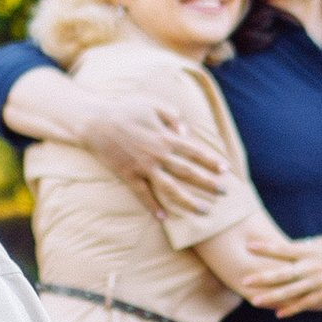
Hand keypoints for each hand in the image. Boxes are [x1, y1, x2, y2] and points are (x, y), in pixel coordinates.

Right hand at [69, 84, 230, 218]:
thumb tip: (186, 131)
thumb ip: (172, 115)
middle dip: (208, 183)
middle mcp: (158, 154)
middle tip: (224, 192)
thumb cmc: (125, 109)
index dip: (211, 161)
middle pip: (188, 172)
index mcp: (165, 137)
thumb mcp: (151, 103)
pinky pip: (143, 194)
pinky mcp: (129, 175)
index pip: (195, 151)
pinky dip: (153, 207)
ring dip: (188, 201)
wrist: (96, 121)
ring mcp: (143, 167)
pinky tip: (163, 218)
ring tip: (203, 211)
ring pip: (170, 188)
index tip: (225, 170)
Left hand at [234, 235, 321, 314]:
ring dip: (272, 297)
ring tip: (255, 301)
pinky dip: (292, 309)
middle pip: (283, 273)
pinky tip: (279, 314)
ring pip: (291, 291)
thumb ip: (302, 248)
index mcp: (310, 251)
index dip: (266, 247)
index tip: (248, 246)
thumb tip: (284, 249)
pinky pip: (306, 303)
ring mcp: (319, 282)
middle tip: (244, 280)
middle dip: (263, 277)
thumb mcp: (321, 243)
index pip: (283, 248)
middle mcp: (312, 267)